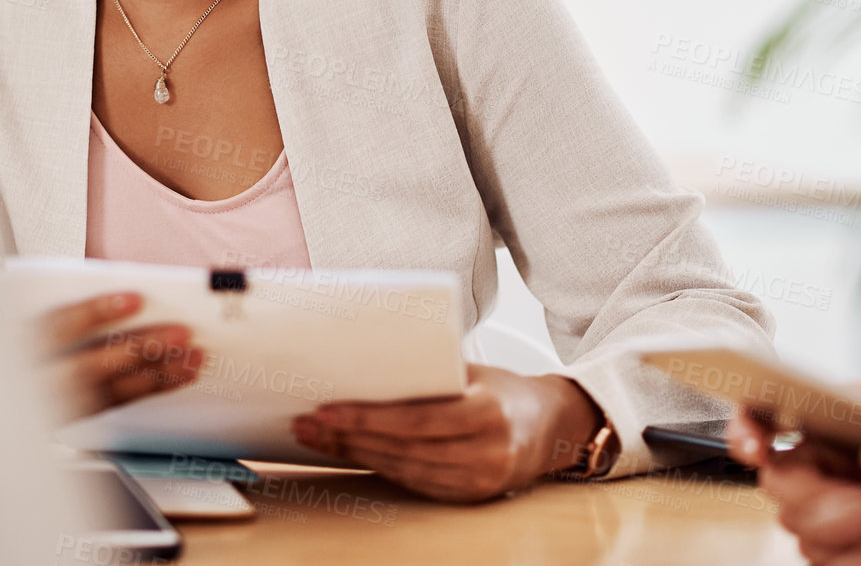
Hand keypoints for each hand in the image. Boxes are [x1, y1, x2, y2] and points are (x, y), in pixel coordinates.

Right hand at [37, 291, 203, 420]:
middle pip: (92, 366)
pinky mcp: (77, 415)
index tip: (135, 298)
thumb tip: (126, 295)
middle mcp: (38, 383)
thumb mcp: (29, 314)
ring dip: (157, 374)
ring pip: (112, 392)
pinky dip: (153, 388)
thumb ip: (70, 306)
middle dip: (140, 349)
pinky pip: (120, 403)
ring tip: (194, 357)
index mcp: (21, 347)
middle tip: (182, 334)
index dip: (96, 312)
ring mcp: (57, 406)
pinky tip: (180, 375)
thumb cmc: (25, 341)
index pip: (58, 327)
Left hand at [289, 363, 602, 502]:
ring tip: (320, 438)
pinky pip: (415, 483)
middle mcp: (485, 453)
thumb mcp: (473, 372)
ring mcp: (480, 480)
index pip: (415, 420)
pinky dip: (380, 468)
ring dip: (356, 454)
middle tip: (308, 424)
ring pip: (403, 470)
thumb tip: (367, 362)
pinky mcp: (471, 497)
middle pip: (402, 449)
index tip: (327, 410)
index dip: (367, 417)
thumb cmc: (504, 390)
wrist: (552, 427)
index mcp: (487, 414)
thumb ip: (429, 374)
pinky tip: (354, 453)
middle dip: (349, 436)